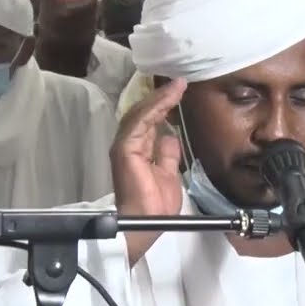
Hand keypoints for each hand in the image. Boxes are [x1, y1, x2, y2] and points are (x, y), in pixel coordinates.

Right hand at [111, 78, 185, 266]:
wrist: (145, 222)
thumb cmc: (155, 206)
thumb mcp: (169, 174)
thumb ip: (167, 155)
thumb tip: (170, 137)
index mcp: (138, 151)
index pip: (149, 122)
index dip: (163, 106)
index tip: (179, 92)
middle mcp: (129, 144)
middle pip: (144, 113)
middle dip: (161, 97)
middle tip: (179, 83)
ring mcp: (125, 145)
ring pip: (142, 114)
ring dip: (160, 98)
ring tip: (177, 86)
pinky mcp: (126, 148)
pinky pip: (140, 122)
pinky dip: (155, 108)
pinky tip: (168, 98)